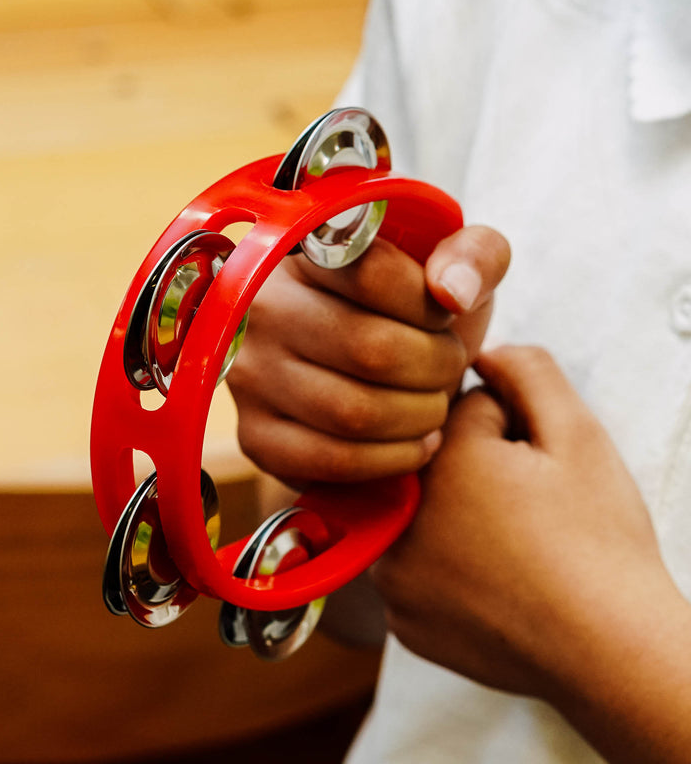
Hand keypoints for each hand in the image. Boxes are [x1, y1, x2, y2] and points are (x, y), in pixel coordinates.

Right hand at [226, 225, 509, 484]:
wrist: (371, 376)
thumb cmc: (412, 315)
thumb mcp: (451, 269)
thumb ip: (473, 255)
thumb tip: (452, 292)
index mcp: (303, 250)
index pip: (373, 273)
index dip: (429, 305)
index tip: (443, 318)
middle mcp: (261, 309)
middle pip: (369, 349)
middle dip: (435, 367)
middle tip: (448, 368)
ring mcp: (250, 376)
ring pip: (354, 412)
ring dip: (419, 416)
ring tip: (434, 405)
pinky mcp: (257, 437)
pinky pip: (335, 460)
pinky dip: (393, 458)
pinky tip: (415, 442)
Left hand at [372, 345, 690, 762]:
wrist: (612, 651)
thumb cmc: (598, 541)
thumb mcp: (577, 433)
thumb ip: (526, 370)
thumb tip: (481, 353)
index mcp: (435, 460)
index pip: (456, 408)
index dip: (507, 429)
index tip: (533, 463)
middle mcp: (396, 516)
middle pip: (430, 459)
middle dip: (472, 467)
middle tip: (525, 505)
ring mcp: (392, 577)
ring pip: (418, 512)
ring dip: (452, 516)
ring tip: (511, 545)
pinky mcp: (402, 619)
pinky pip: (414, 569)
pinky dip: (445, 569)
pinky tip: (492, 582)